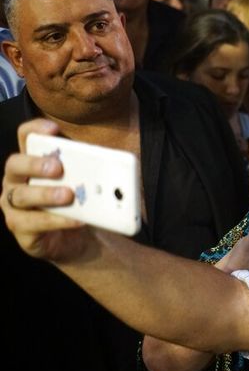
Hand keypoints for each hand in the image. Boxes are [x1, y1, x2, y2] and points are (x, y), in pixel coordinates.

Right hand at [1, 119, 89, 261]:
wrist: (82, 240)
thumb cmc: (81, 205)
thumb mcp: (87, 184)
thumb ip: (90, 171)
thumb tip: (112, 163)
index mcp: (32, 164)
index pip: (24, 138)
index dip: (35, 130)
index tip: (53, 129)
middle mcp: (16, 182)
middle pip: (14, 165)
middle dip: (35, 164)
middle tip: (58, 167)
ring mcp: (14, 207)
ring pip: (19, 196)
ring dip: (45, 194)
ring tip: (68, 195)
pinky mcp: (22, 230)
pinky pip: (33, 224)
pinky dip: (57, 221)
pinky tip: (77, 220)